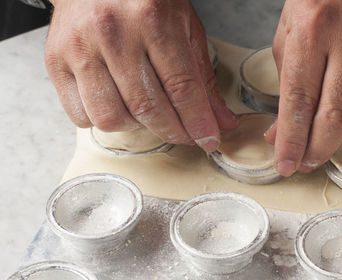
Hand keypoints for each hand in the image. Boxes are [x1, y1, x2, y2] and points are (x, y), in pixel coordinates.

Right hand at [44, 0, 237, 151]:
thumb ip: (203, 78)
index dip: (198, 122)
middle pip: (148, 108)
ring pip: (111, 118)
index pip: (181, 87)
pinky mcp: (55, 61)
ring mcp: (80, 48)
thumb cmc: (144, 1)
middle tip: (185, 135)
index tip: (209, 140)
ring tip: (146, 112)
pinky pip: (80, 116)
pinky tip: (116, 103)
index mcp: (152, 20)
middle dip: (173, 131)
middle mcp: (113, 33)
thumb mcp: (184, 28)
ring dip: (136, 127)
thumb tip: (221, 122)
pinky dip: (102, 120)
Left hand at [265, 0, 341, 175]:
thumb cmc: (321, 3)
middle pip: (335, 118)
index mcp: (314, 30)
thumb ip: (286, 87)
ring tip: (336, 136)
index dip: (291, 142)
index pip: (300, 101)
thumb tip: (281, 136)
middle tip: (307, 161)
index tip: (286, 165)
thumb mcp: (290, 36)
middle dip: (317, 151)